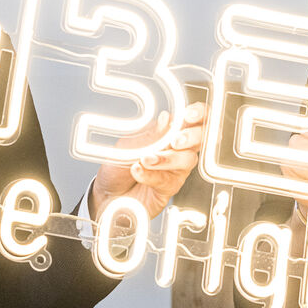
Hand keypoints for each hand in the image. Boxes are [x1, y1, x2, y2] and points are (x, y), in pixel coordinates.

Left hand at [89, 101, 206, 219]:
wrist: (106, 193)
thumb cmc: (118, 166)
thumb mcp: (128, 144)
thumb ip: (150, 134)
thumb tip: (167, 118)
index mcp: (170, 132)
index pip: (195, 119)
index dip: (199, 114)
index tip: (189, 115)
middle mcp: (178, 150)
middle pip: (201, 138)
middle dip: (191, 137)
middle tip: (175, 140)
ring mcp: (176, 169)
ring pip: (186, 160)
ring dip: (167, 158)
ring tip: (146, 159)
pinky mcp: (169, 188)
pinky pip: (167, 179)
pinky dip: (151, 174)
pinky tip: (138, 170)